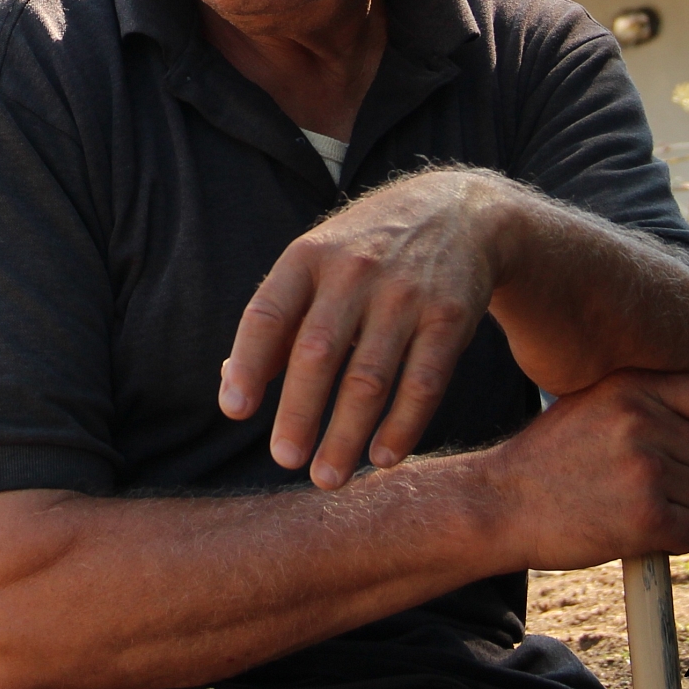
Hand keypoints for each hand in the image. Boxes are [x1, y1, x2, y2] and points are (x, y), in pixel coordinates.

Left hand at [219, 169, 514, 488]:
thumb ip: (276, 321)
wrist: (457, 211)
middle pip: (318, 352)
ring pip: (370, 377)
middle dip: (299, 413)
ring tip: (328, 477)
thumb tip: (232, 385)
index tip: (235, 411)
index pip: (267, 313)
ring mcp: (405, 294)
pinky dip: (402, 425)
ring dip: (347, 434)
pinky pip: (423, 382)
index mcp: (307, 258)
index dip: (250, 364)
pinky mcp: (449, 317)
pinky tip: (383, 457)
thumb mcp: (315, 264)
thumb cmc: (364, 253)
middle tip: (285, 461)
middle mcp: (353, 272)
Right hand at [488, 370, 688, 570]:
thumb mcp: (590, 405)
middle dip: (687, 474)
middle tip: (639, 485)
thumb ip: (644, 402)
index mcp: (629, 387)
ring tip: (623, 504)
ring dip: (677, 508)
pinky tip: (630, 532)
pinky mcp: (648, 517)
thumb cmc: (546, 458)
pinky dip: (672, 540)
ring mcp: (646, 469)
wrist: (499, 503)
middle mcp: (641, 421)